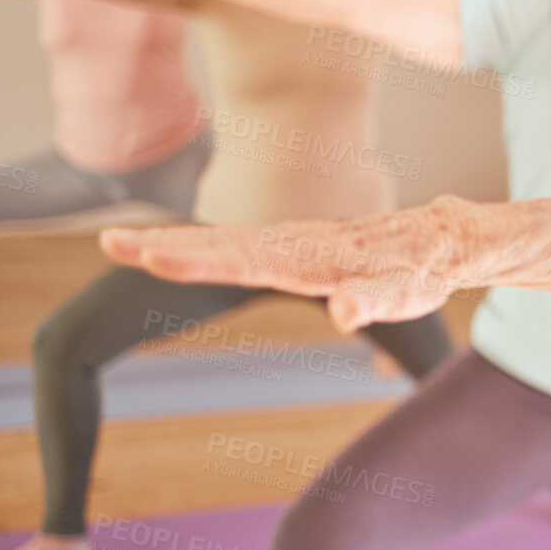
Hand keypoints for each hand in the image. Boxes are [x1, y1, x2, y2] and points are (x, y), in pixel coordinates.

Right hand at [99, 199, 473, 332]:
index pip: (245, 260)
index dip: (198, 259)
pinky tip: (172, 248)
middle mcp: (294, 244)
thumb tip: (343, 312)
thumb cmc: (422, 271)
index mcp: (311, 258)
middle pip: (221, 245)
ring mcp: (291, 242)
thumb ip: (373, 301)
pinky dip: (201, 243)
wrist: (440, 237)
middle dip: (166, 245)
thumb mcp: (405, 293)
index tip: (152, 254)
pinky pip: (237, 243)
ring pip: (224, 240)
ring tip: (121, 243)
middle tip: (110, 243)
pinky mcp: (294, 246)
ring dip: (174, 241)